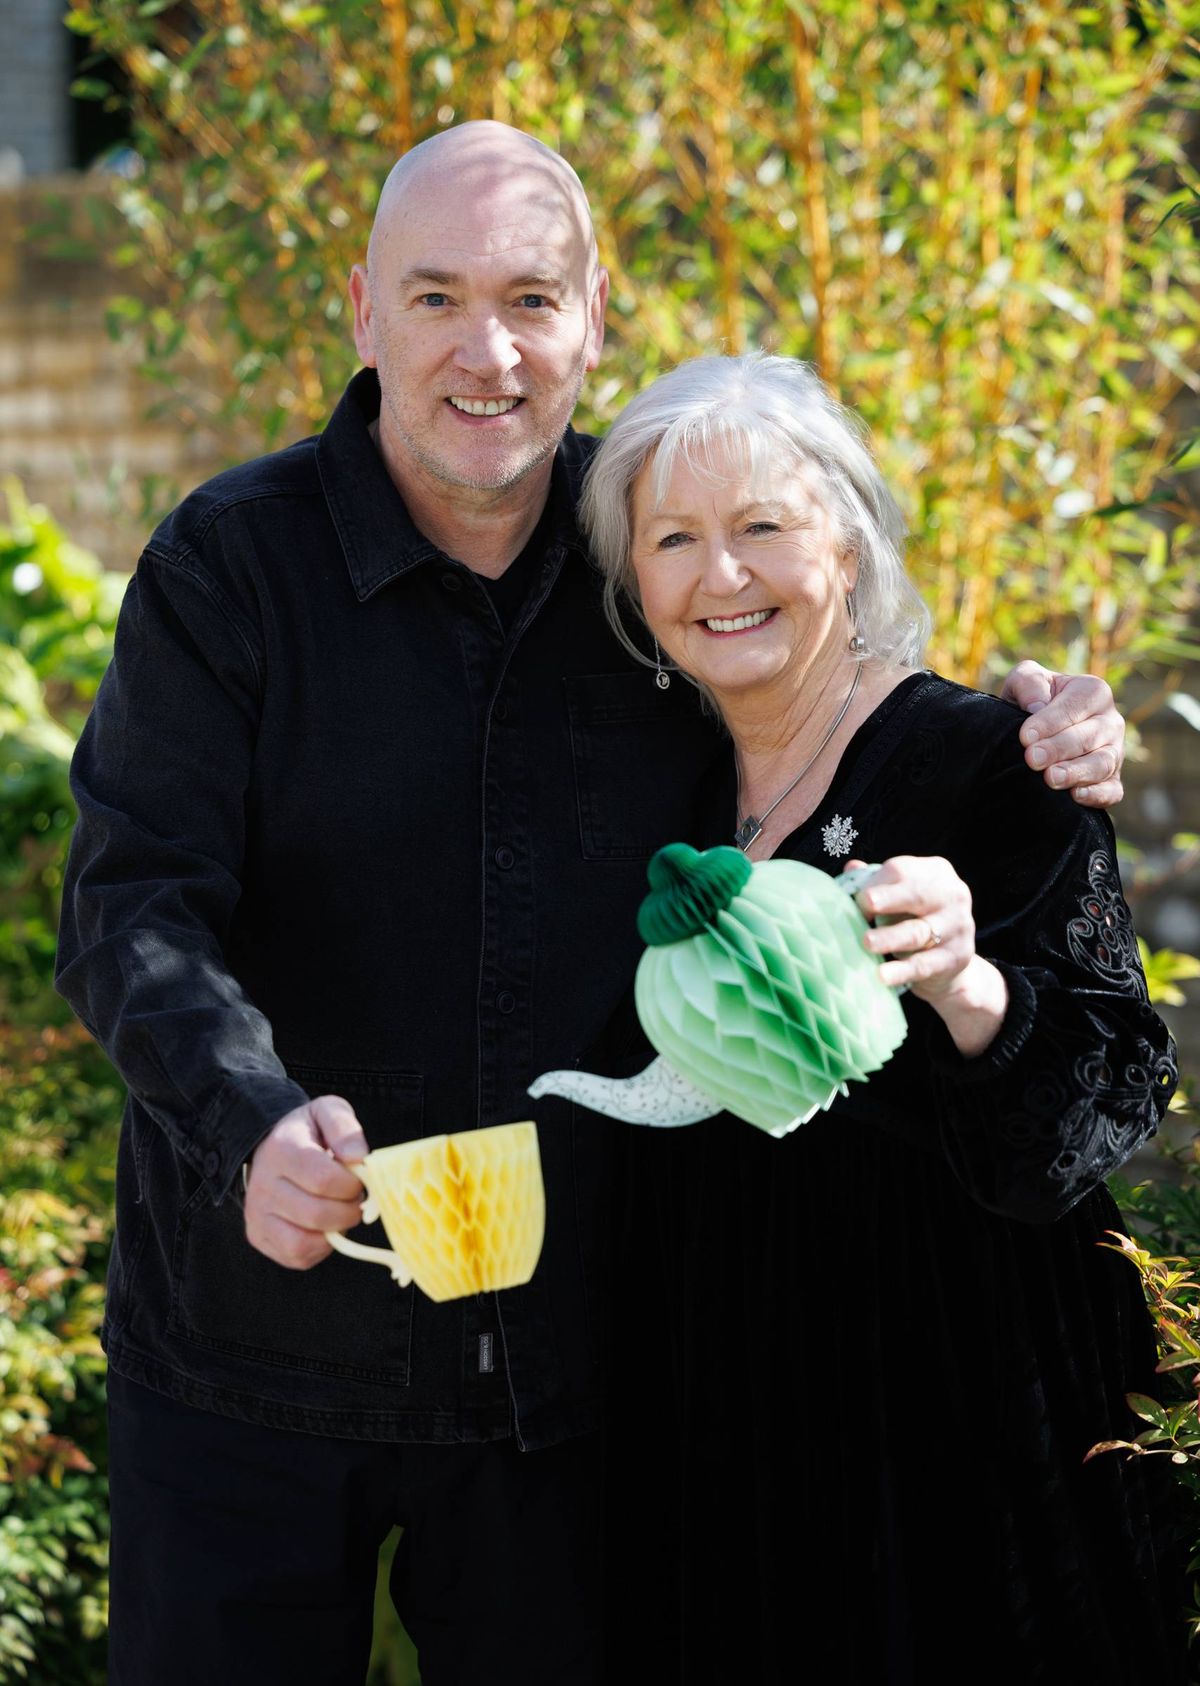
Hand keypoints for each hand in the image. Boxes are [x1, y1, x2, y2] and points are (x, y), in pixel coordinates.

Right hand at [244, 1094, 369, 1269]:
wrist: (271, 1147)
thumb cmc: (309, 1132)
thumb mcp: (328, 1112)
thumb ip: (346, 1128)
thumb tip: (359, 1158)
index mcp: (281, 1150)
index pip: (323, 1179)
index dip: (351, 1184)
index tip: (358, 1178)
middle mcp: (262, 1185)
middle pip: (316, 1214)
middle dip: (348, 1210)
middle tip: (354, 1198)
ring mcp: (256, 1214)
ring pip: (303, 1243)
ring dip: (334, 1232)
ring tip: (339, 1212)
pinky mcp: (259, 1236)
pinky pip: (297, 1256)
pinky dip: (320, 1246)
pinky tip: (324, 1225)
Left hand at [846, 857, 1007, 1056]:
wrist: (947, 961)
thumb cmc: (913, 919)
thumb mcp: (899, 896)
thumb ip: (877, 881)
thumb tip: (852, 867)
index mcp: (936, 872)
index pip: (902, 871)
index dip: (876, 884)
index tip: (856, 899)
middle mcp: (952, 895)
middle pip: (916, 895)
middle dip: (888, 899)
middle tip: (865, 904)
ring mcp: (958, 927)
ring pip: (918, 932)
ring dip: (890, 937)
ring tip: (867, 942)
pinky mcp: (956, 958)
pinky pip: (923, 964)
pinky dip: (901, 970)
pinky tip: (882, 975)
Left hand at [1000, 661, 1123, 808]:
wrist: (1034, 732)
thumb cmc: (1031, 700)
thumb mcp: (1025, 680)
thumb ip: (1029, 682)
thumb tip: (1037, 706)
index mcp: (1093, 692)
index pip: (1075, 706)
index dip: (1050, 722)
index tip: (1025, 737)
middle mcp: (1110, 721)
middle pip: (1089, 737)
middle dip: (1059, 748)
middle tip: (1033, 759)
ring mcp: (1114, 752)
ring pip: (1102, 764)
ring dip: (1077, 772)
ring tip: (1051, 778)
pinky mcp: (1112, 780)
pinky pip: (1112, 790)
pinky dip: (1097, 795)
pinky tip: (1076, 796)